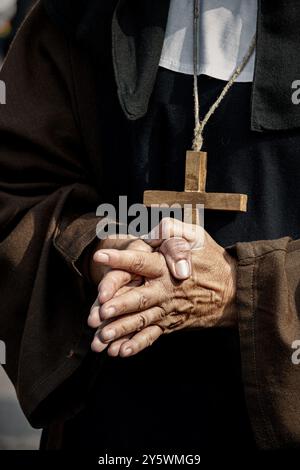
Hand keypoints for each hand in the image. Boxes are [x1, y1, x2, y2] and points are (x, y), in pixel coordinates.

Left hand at [91, 222, 236, 356]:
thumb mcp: (196, 236)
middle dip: (120, 305)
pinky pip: (152, 336)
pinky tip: (120, 352)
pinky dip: (137, 345)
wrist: (233, 291)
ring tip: (102, 337)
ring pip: (142, 320)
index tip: (100, 256)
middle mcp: (166, 290)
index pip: (141, 262)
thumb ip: (174, 230)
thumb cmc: (210, 259)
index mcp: (167, 267)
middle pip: (140, 298)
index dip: (121, 258)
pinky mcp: (170, 323)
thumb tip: (154, 234)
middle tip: (101, 310)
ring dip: (122, 329)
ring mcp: (168, 309)